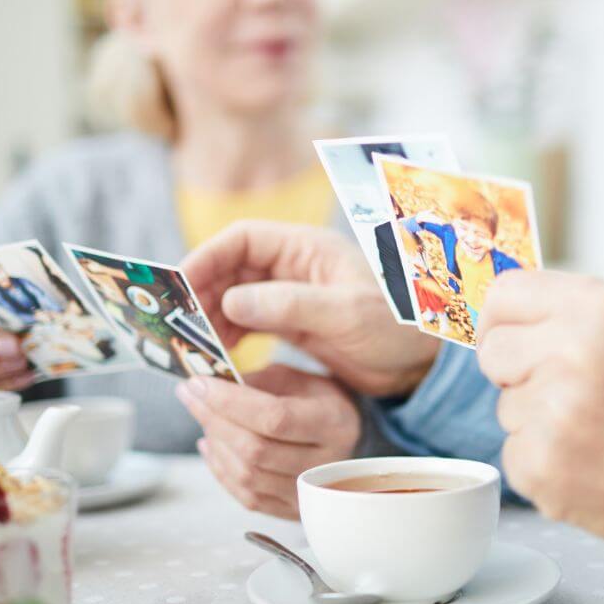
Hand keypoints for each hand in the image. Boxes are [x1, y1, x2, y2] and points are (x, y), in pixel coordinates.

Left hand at [175, 364, 360, 518]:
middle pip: (255, 450)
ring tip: (204, 419)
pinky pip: (247, 496)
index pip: (274, 417)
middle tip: (191, 396)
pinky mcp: (292, 510)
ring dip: (215, 445)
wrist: (347, 438)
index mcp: (333, 422)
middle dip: (213, 420)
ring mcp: (309, 492)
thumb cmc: (318, 402)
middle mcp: (326, 463)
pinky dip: (220, 470)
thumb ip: (259, 381)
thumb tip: (209, 386)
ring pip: (247, 476)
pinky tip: (211, 446)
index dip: (230, 402)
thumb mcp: (298, 378)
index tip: (199, 383)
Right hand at [180, 221, 438, 396]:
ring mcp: (291, 294)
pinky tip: (220, 358)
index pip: (242, 239)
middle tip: (179, 325)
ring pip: (234, 297)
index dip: (207, 257)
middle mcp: (294, 266)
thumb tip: (231, 302)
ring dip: (211, 319)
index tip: (181, 285)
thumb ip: (289, 305)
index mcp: (307, 248)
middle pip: (231, 268)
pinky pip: (247, 323)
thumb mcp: (345, 314)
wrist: (423, 363)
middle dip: (202, 293)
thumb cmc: (397, 327)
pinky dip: (228, 337)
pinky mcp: (291, 323)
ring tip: (197, 347)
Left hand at [476, 270, 603, 545]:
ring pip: (505, 406)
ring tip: (593, 428)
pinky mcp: (541, 466)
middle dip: (517, 371)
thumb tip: (494, 309)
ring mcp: (553, 414)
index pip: (504, 295)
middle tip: (566, 389)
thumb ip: (562, 310)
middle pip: (493, 351)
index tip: (507, 334)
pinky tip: (587, 459)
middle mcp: (571, 354)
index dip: (501, 318)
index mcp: (596, 308)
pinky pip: (513, 452)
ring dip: (537, 419)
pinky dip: (543, 460)